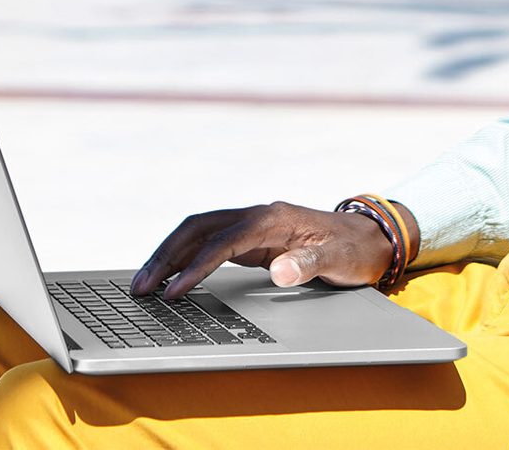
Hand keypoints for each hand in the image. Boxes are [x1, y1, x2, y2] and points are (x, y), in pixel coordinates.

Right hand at [129, 201, 396, 299]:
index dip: (195, 267)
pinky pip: (207, 242)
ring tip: (145, 283)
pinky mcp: (250, 237)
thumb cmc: (354, 250)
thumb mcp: (339, 261)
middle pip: (198, 228)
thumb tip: (280, 271)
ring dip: (169, 255)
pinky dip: (184, 257)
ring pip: (197, 232)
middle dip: (165, 256)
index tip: (173, 293)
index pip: (222, 242)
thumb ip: (309, 265)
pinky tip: (171, 277)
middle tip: (140, 286)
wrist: (369, 237)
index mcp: (272, 219)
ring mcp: (251, 224)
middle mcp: (256, 216)